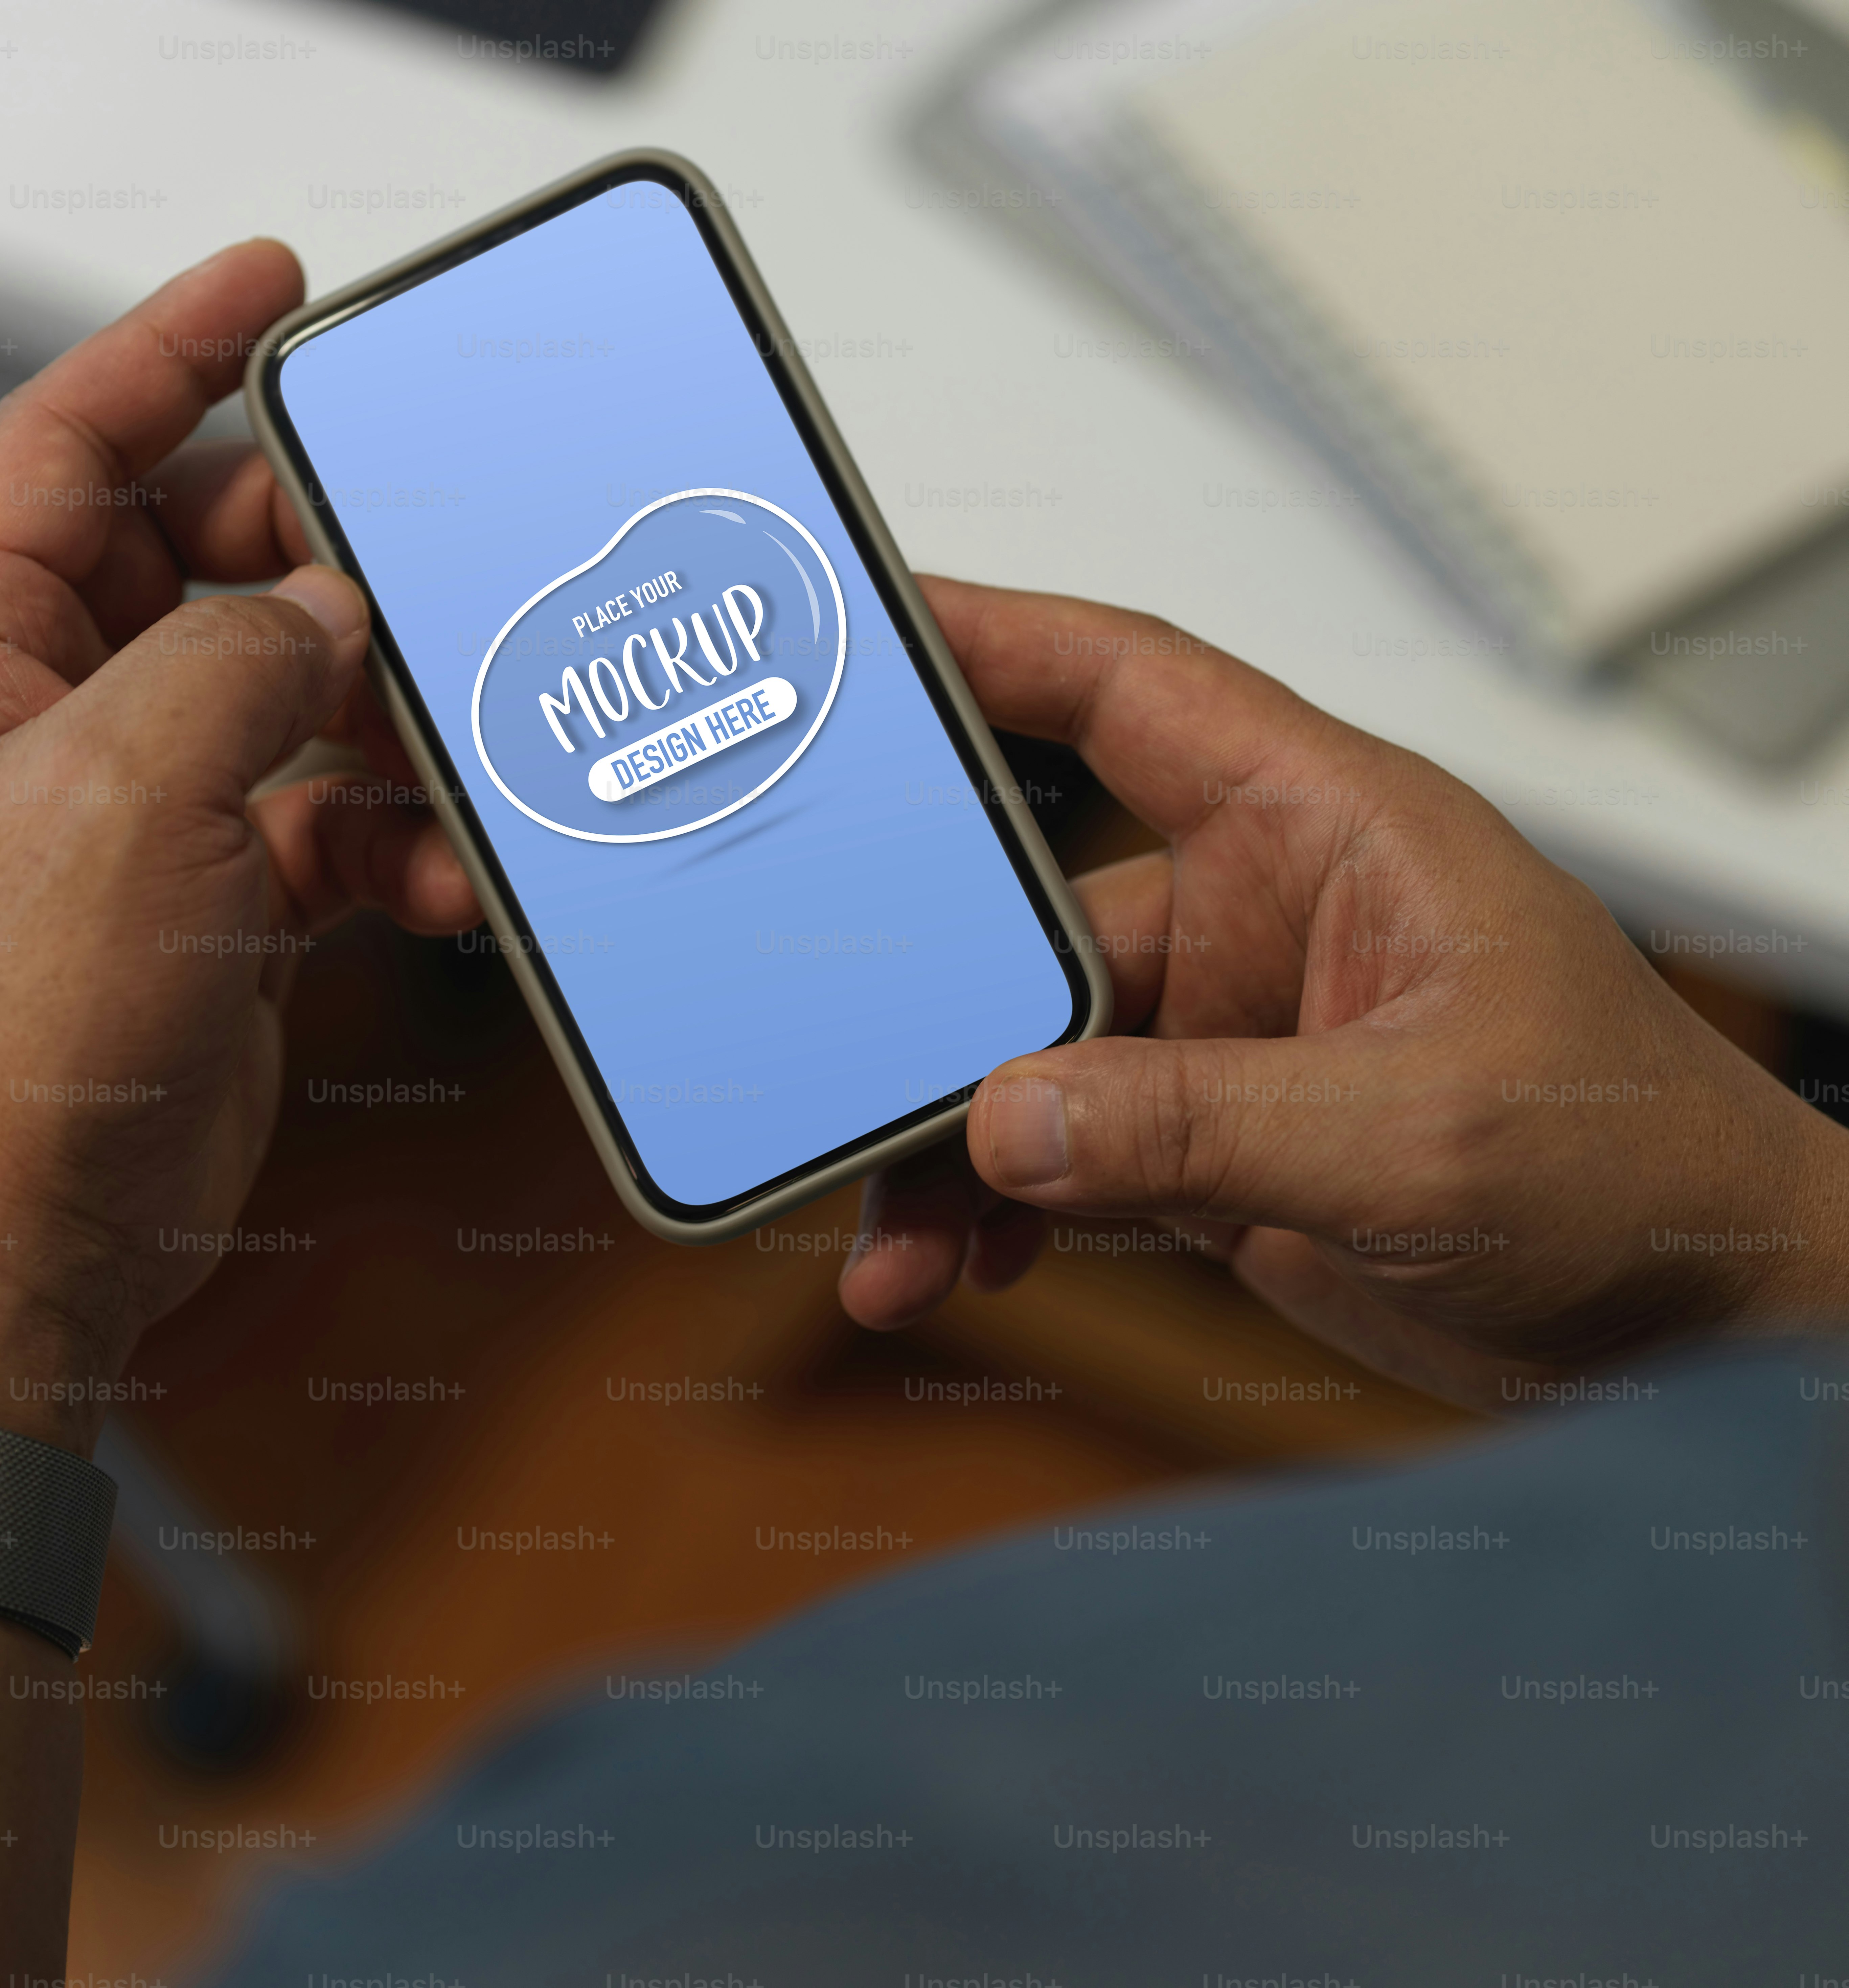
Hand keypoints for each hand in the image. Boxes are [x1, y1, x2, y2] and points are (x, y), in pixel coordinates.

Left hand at [0, 240, 476, 1449]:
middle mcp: (37, 713)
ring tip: (441, 759)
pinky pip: (316, 819)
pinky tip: (435, 880)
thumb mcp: (135, 788)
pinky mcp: (201, 897)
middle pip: (197, 560)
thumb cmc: (17, 1033)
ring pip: (277, 692)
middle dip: (315, 568)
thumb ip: (241, 659)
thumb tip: (328, 612)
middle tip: (413, 570)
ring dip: (375, 725)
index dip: (170, 347)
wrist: (26, 1241)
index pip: (68, 442)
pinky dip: (384, 840)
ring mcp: (126, 809)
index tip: (276, 285)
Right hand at [838, 580, 1848, 1406]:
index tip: (864, 626)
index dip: (992, 642)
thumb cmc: (1644, 1175)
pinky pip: (1058, 1154)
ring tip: (891, 1240)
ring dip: (949, 1148)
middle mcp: (1262, 916)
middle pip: (1031, 911)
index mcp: (1330, 831)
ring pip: (1025, 1059)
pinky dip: (996, 1209)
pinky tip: (958, 1265)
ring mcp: (1228, 1035)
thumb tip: (1011, 1121)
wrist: (1703, 1328)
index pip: (1130, 689)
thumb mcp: (1424, 1138)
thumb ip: (1203, 1126)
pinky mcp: (1212, 1140)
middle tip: (827, 1060)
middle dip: (925, 1000)